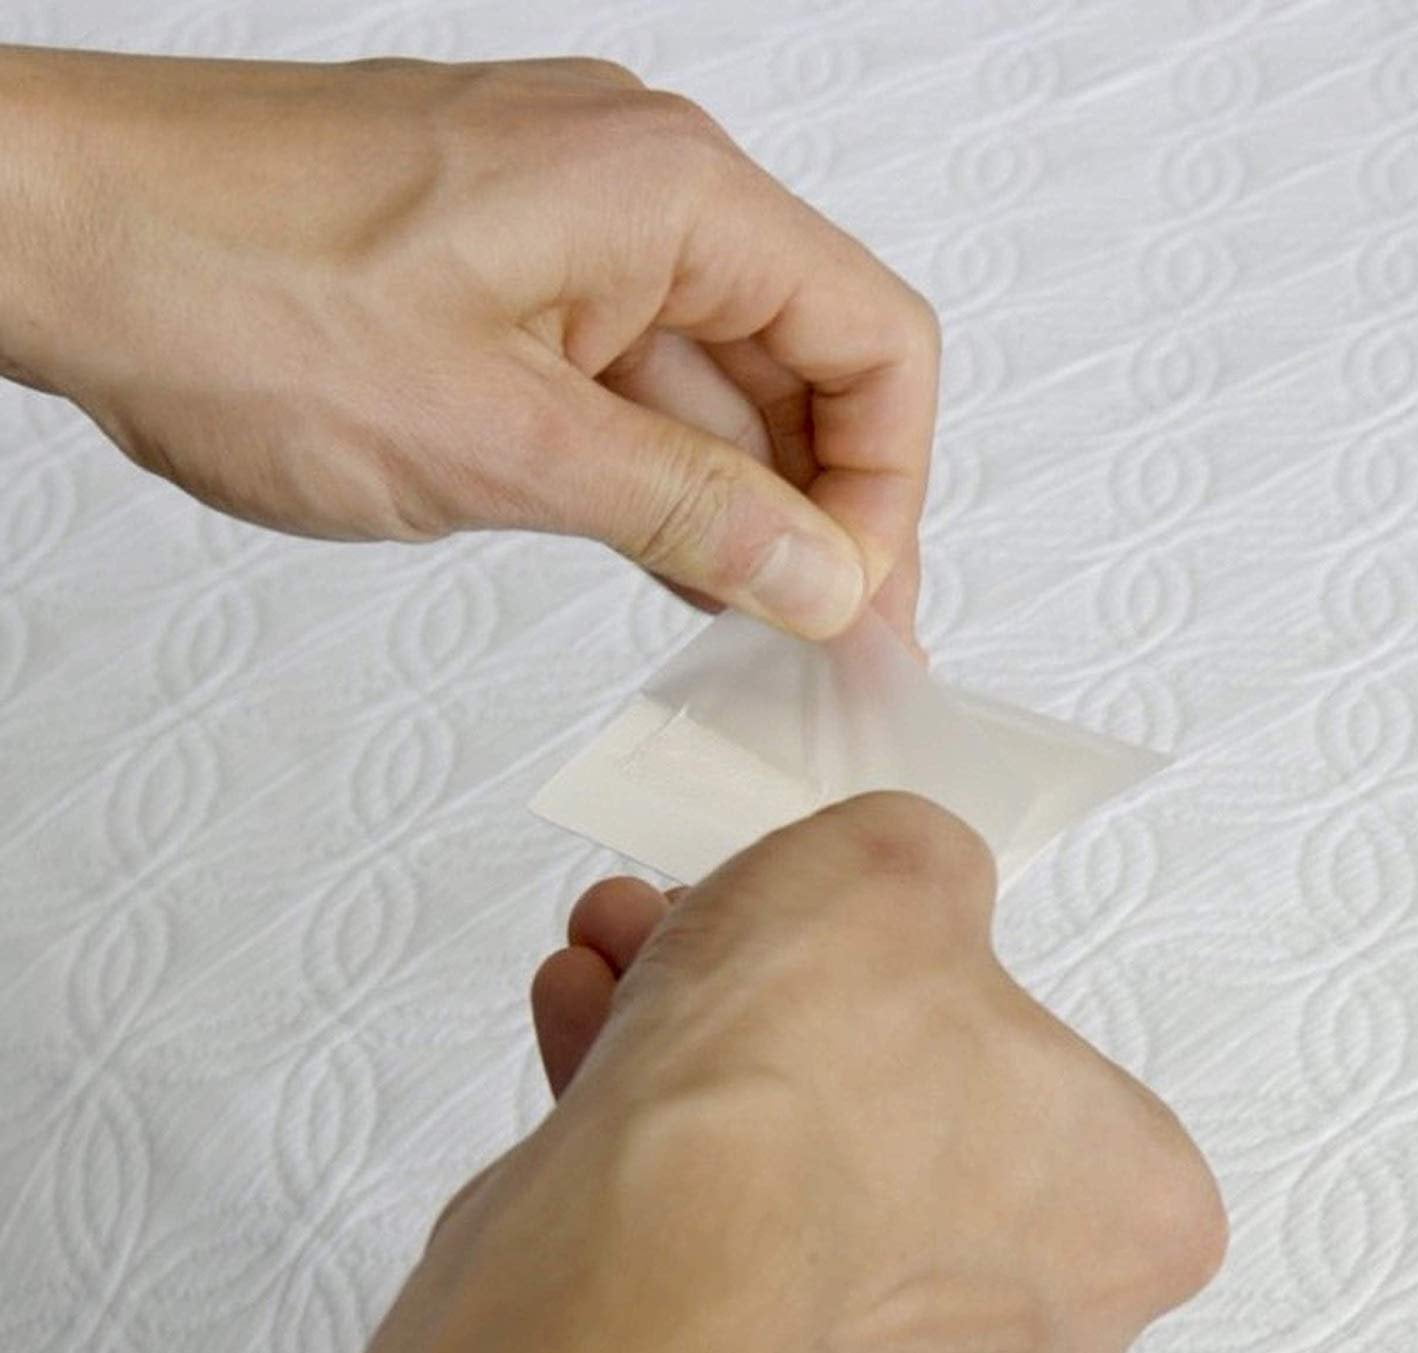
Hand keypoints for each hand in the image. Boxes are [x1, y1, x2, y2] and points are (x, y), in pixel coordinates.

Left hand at [0, 47, 937, 641]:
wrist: (54, 233)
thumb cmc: (226, 283)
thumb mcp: (499, 440)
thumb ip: (684, 512)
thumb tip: (817, 575)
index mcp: (667, 193)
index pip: (873, 343)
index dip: (886, 492)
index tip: (857, 609)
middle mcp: (637, 192)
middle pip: (808, 367)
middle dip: (828, 514)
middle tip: (824, 646)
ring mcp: (573, 232)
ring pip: (720, 386)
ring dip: (745, 507)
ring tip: (756, 630)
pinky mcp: (514, 279)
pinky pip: (637, 383)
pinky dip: (666, 476)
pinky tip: (673, 560)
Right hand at [289, 794, 1226, 1352]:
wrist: (644, 1253)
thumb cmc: (808, 1079)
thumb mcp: (899, 860)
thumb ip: (930, 865)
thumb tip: (900, 894)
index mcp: (1135, 1211)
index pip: (1053, 1067)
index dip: (934, 971)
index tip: (854, 932)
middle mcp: (1036, 1329)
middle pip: (902, 1111)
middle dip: (787, 997)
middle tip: (719, 926)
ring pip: (798, 1173)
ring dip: (703, 1050)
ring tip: (625, 949)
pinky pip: (717, 1236)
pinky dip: (655, 1133)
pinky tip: (589, 1017)